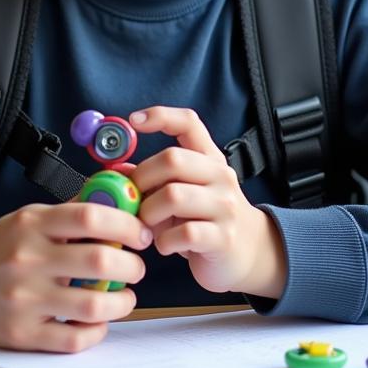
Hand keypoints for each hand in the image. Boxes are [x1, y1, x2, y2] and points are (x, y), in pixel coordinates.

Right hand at [0, 202, 151, 351]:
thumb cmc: (0, 248)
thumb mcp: (30, 218)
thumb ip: (72, 211)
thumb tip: (118, 197)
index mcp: (33, 225)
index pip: (91, 216)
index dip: (125, 224)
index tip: (139, 233)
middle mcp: (29, 260)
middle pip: (99, 259)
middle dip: (131, 265)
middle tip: (135, 267)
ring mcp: (26, 300)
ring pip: (93, 304)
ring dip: (122, 301)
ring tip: (124, 296)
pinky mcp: (23, 334)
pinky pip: (74, 338)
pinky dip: (97, 330)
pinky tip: (99, 320)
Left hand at [129, 106, 286, 298]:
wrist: (250, 252)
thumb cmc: (205, 218)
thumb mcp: (183, 191)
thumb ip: (153, 179)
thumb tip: (118, 170)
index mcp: (209, 158)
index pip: (189, 122)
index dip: (160, 116)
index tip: (133, 121)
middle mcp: (220, 176)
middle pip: (173, 159)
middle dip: (142, 178)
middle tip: (132, 197)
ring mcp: (225, 206)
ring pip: (174, 196)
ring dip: (149, 212)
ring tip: (146, 224)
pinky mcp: (223, 237)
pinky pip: (184, 233)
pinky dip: (164, 241)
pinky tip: (165, 245)